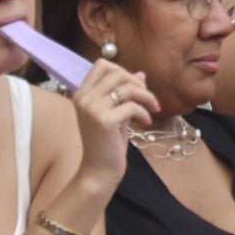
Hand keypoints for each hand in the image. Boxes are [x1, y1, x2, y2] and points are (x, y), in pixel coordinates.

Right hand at [71, 58, 158, 188]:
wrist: (98, 170)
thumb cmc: (107, 141)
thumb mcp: (117, 112)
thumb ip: (125, 93)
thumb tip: (141, 74)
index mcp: (82, 94)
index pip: (101, 64)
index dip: (122, 71)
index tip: (134, 87)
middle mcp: (83, 98)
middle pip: (117, 72)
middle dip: (138, 84)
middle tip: (147, 99)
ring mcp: (92, 109)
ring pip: (128, 87)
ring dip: (147, 96)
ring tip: (153, 109)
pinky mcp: (104, 121)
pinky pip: (133, 105)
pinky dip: (145, 112)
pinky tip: (146, 122)